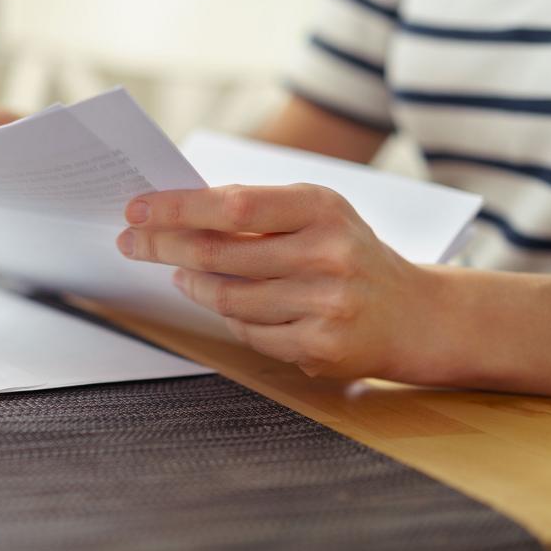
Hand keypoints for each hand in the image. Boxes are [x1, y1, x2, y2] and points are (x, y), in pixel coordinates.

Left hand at [116, 184, 438, 379]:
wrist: (417, 314)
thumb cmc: (349, 254)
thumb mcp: (316, 216)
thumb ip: (256, 212)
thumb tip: (175, 214)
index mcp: (321, 208)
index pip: (232, 205)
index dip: (177, 209)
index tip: (136, 210)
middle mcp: (328, 252)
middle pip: (220, 253)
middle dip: (165, 247)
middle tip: (133, 244)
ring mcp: (326, 303)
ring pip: (228, 298)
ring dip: (193, 286)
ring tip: (181, 275)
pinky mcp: (322, 345)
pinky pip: (249, 333)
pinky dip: (230, 319)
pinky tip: (225, 304)